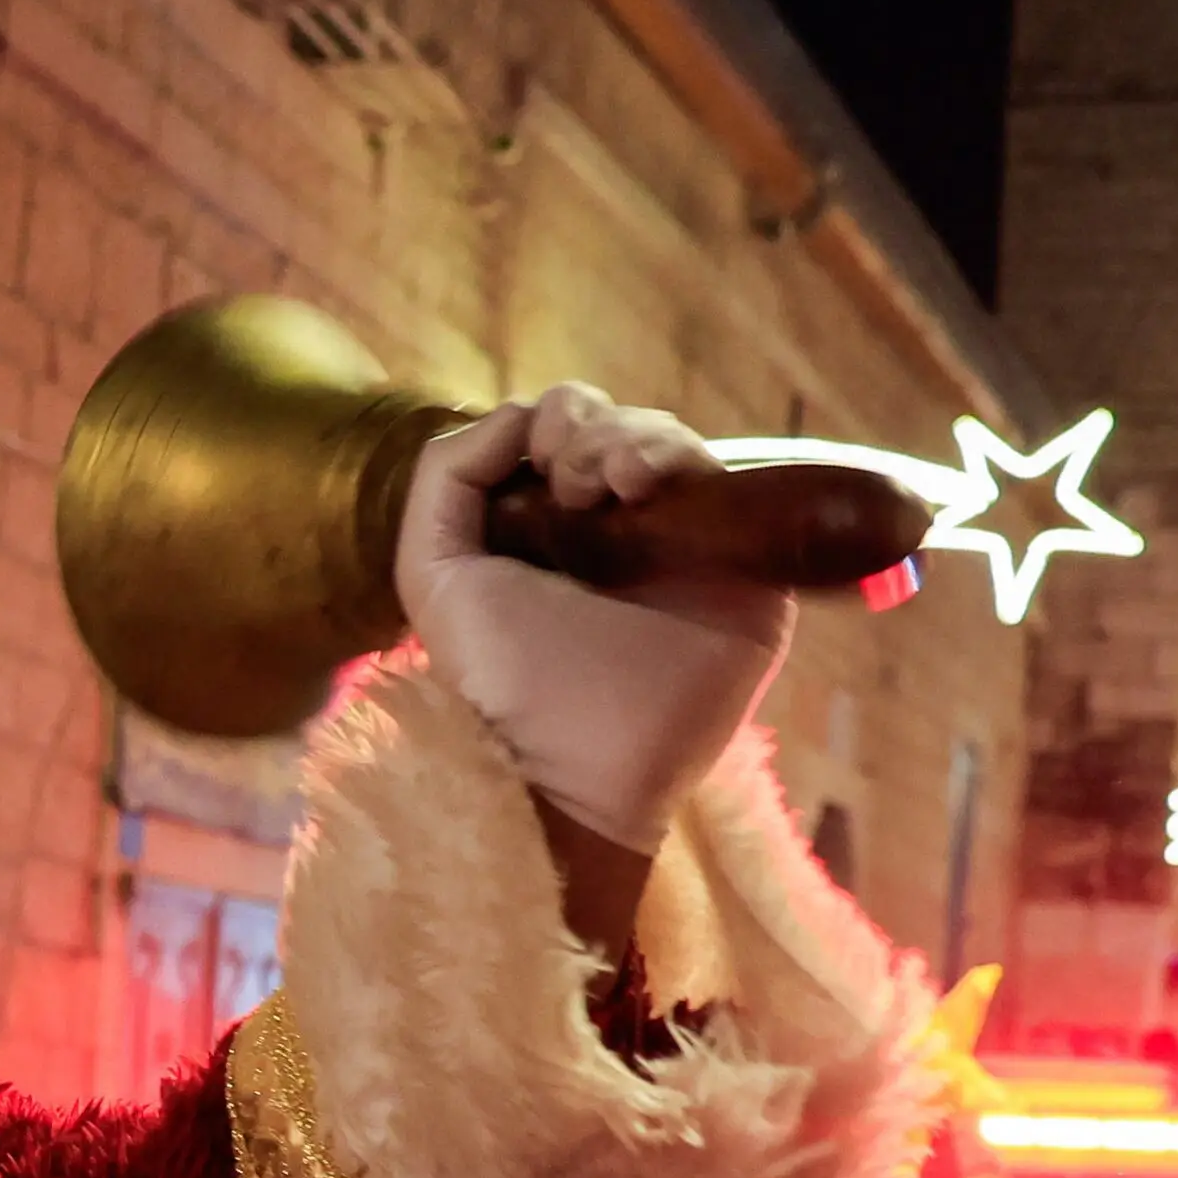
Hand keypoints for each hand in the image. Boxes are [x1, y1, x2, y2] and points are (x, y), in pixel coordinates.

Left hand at [397, 384, 790, 858]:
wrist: (567, 764)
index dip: (553, 423)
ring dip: (632, 440)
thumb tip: (519, 413)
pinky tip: (643, 482)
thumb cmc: (495, 677)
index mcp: (550, 527)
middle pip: (620, 429)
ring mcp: (685, 549)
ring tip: (609, 483)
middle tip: (576, 482)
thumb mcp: (432, 568)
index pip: (566, 433)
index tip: (538, 458)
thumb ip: (448, 475)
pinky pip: (730, 488)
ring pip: (672, 446)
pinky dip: (683, 462)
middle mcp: (619, 532)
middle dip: (591, 432)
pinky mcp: (745, 574)